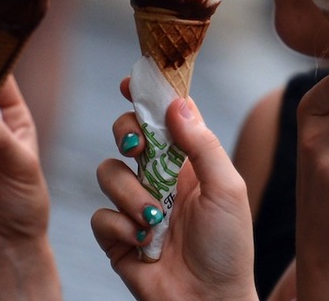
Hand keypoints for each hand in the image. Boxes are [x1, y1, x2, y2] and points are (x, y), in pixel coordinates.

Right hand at [91, 78, 256, 300]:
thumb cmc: (228, 247)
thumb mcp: (227, 189)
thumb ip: (202, 144)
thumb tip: (177, 103)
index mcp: (190, 161)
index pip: (166, 117)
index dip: (148, 95)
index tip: (130, 82)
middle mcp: (161, 177)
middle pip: (128, 133)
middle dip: (127, 132)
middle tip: (138, 145)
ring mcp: (136, 205)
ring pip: (108, 171)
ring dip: (131, 194)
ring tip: (156, 221)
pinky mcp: (117, 237)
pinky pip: (100, 215)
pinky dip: (120, 227)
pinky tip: (143, 244)